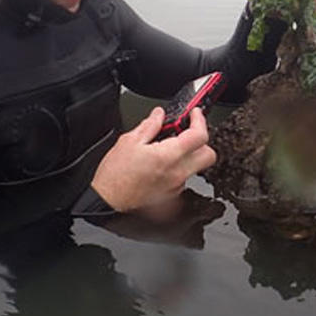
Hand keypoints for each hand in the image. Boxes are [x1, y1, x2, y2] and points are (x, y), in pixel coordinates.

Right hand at [90, 107, 216, 212]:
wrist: (106, 202)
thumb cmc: (114, 176)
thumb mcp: (128, 141)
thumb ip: (149, 126)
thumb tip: (158, 115)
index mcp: (168, 156)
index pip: (199, 136)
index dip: (200, 120)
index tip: (195, 114)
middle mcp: (177, 173)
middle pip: (209, 155)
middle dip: (202, 141)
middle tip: (188, 132)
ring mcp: (176, 187)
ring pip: (196, 167)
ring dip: (188, 156)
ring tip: (168, 149)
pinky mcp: (171, 196)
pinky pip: (183, 179)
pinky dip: (177, 169)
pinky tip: (161, 166)